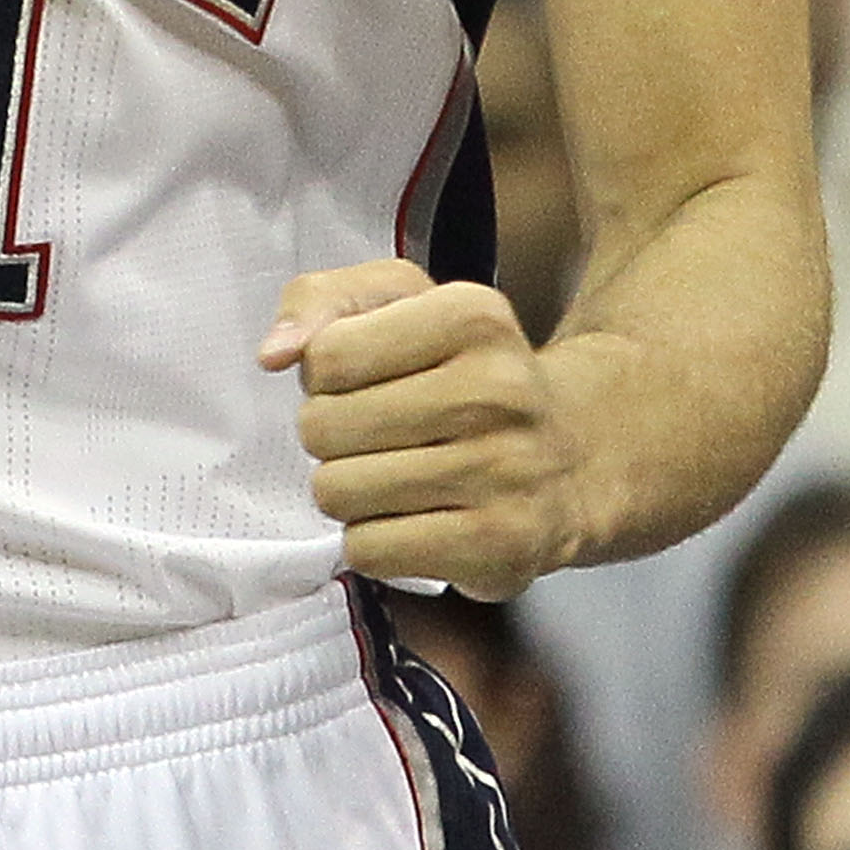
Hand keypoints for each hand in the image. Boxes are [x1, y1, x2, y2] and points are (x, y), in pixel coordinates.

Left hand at [260, 257, 582, 598]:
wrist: (575, 455)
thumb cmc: (466, 373)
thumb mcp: (402, 303)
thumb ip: (321, 300)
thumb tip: (274, 353)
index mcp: (471, 314)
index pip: (326, 356)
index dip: (324, 373)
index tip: (363, 379)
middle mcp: (497, 389)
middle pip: (323, 428)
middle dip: (330, 436)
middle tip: (376, 435)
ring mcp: (503, 471)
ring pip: (339, 492)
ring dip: (348, 490)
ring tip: (391, 476)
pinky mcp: (499, 545)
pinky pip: (370, 549)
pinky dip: (372, 539)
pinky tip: (409, 518)